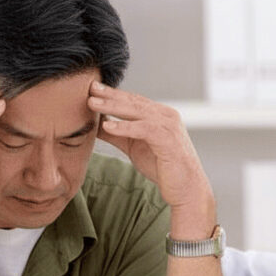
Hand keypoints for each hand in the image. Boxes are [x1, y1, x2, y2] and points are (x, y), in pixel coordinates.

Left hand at [89, 82, 214, 231]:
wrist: (186, 188)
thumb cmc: (162, 168)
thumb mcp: (134, 147)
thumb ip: (118, 135)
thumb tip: (96, 126)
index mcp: (160, 115)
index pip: (133, 100)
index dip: (113, 93)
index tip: (93, 87)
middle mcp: (166, 116)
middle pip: (134, 102)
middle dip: (110, 95)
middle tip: (90, 87)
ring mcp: (169, 126)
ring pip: (137, 112)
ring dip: (113, 107)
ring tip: (92, 104)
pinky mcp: (169, 140)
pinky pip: (144, 129)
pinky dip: (125, 127)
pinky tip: (108, 126)